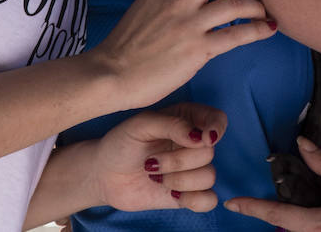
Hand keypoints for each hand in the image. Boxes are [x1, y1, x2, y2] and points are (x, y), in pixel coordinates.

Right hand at [89, 0, 276, 108]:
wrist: (109, 75)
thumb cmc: (128, 43)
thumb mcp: (147, 3)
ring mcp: (189, 24)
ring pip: (237, 3)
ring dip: (257, 7)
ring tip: (260, 14)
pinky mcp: (198, 50)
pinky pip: (239, 34)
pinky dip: (259, 30)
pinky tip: (267, 30)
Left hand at [92, 103, 229, 212]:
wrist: (103, 175)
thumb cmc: (120, 144)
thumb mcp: (140, 125)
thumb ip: (172, 125)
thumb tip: (201, 137)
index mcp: (187, 119)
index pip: (218, 120)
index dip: (215, 130)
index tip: (203, 139)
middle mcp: (194, 144)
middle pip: (209, 153)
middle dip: (178, 161)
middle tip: (151, 162)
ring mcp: (192, 170)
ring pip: (209, 176)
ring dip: (178, 180)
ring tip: (155, 177)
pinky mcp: (188, 194)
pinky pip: (209, 200)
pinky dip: (193, 200)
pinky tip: (173, 196)